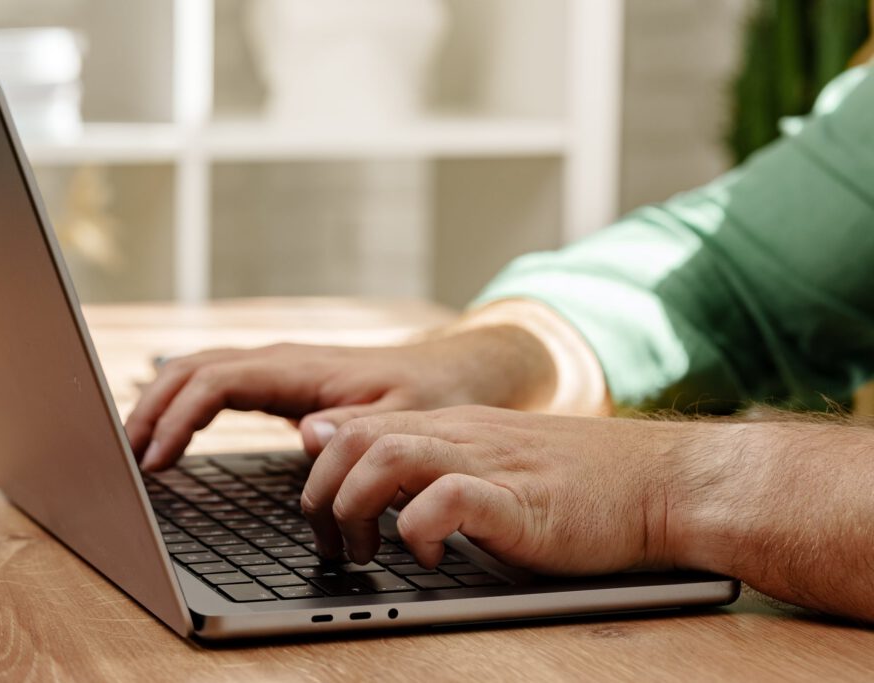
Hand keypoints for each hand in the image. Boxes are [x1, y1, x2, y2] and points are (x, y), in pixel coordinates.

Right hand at [126, 325, 555, 469]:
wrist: (452, 372)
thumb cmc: (430, 395)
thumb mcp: (408, 416)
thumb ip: (362, 427)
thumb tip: (303, 435)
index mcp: (302, 367)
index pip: (217, 382)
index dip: (179, 418)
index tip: (156, 460)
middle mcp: (281, 360)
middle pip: (192, 370)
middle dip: (152, 410)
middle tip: (123, 461)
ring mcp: (278, 368)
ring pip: (197, 372)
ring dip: (160, 405)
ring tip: (131, 449)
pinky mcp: (280, 383)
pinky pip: (216, 386)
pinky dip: (183, 406)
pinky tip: (170, 437)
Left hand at [301, 406, 683, 573]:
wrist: (663, 480)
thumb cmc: (583, 485)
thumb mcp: (497, 461)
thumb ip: (440, 463)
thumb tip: (378, 477)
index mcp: (453, 428)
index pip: (358, 425)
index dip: (321, 469)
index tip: (320, 513)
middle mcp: (462, 437)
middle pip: (356, 438)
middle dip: (323, 494)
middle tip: (335, 543)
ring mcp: (490, 464)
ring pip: (388, 457)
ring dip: (358, 509)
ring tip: (370, 551)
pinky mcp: (520, 501)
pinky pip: (448, 498)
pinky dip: (420, 529)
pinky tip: (433, 556)